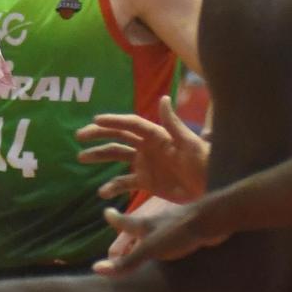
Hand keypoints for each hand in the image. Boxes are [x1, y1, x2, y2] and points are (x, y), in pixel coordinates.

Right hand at [78, 96, 207, 204]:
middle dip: (99, 135)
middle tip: (80, 136)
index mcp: (156, 135)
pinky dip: (113, 186)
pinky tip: (102, 193)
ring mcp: (145, 164)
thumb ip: (174, 123)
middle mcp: (147, 147)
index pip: (131, 124)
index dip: (114, 121)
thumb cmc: (204, 163)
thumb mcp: (190, 144)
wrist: (212, 188)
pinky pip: (125, 182)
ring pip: (117, 157)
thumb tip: (163, 98)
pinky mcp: (147, 182)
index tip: (95, 120)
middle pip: (118, 137)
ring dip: (99, 156)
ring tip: (81, 157)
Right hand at [94, 189, 234, 274]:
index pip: (125, 222)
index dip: (115, 219)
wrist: (212, 220)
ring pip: (160, 231)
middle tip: (124, 232)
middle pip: (141, 227)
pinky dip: (171, 243)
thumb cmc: (178, 233)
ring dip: (152, 236)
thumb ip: (126, 262)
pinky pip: (177, 238)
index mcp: (146, 225)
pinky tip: (176, 251)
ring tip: (147, 243)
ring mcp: (176, 225)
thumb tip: (96, 269)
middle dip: (132, 230)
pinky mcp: (191, 232)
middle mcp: (159, 223)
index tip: (106, 212)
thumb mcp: (149, 248)